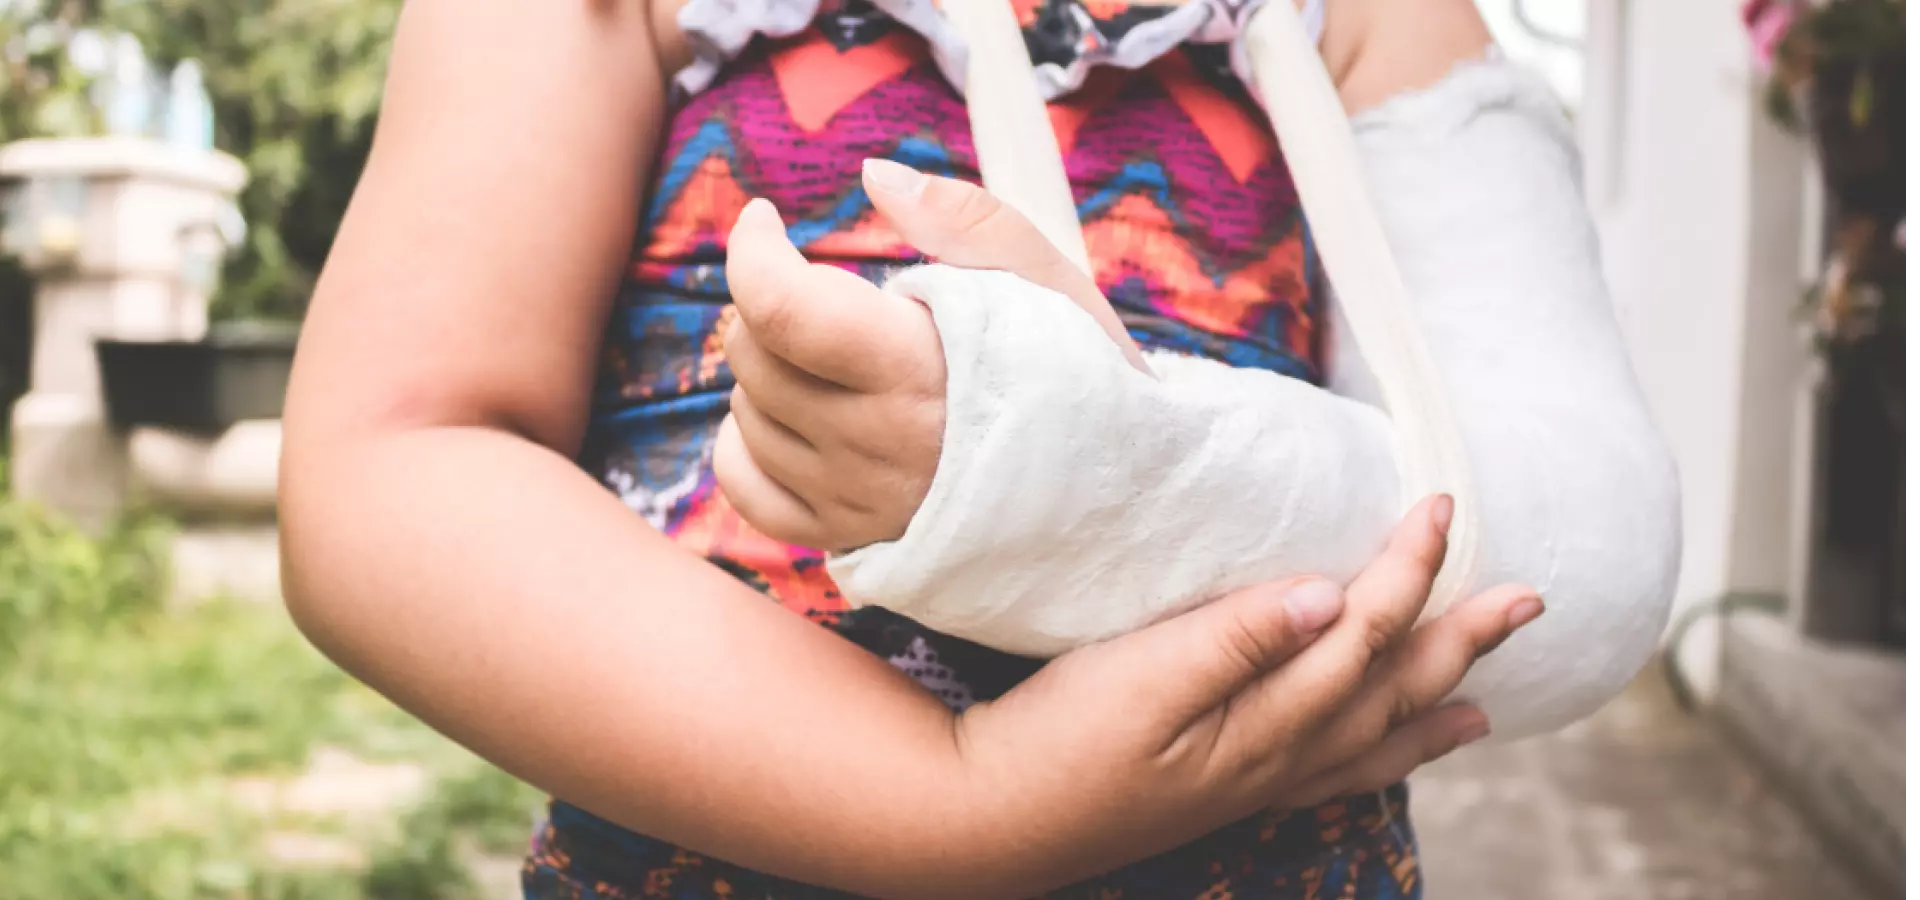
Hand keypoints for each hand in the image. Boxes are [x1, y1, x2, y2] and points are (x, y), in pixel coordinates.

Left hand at [716, 159, 1145, 550]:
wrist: (1114, 492)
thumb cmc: (1078, 372)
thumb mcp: (1043, 278)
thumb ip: (963, 217)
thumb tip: (873, 175)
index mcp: (915, 368)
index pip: (779, 308)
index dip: (752, 249)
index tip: (768, 218)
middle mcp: (874, 444)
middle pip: (754, 354)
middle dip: (770, 302)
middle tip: (826, 293)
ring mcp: (855, 500)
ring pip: (746, 415)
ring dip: (769, 371)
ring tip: (834, 358)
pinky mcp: (845, 538)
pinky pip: (746, 488)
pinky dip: (748, 444)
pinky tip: (792, 417)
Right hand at [938, 496, 1543, 896]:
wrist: (993, 818)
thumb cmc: (1056, 741)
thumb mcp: (1134, 679)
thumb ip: (1231, 638)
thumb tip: (1326, 597)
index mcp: (1262, 721)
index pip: (1362, 634)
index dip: (1407, 568)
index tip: (1439, 503)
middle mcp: (1277, 758)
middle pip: (1392, 688)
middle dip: (1462, 638)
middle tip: (1528, 598)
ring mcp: (1256, 781)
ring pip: (1374, 737)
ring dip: (1437, 701)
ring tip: (1490, 688)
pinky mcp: (1227, 789)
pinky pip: (1334, 772)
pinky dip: (1381, 755)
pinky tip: (1392, 745)